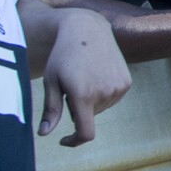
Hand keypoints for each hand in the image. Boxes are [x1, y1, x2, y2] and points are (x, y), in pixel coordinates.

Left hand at [37, 9, 130, 146]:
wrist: (88, 29)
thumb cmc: (63, 55)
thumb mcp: (51, 81)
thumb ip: (50, 109)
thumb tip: (43, 134)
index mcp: (83, 95)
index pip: (85, 133)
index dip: (75, 141)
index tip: (64, 139)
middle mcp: (104, 93)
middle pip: (89, 117)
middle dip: (78, 108)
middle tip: (71, 85)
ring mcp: (118, 88)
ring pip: (100, 108)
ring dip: (91, 101)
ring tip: (85, 76)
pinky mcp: (126, 83)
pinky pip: (111, 99)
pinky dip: (102, 94)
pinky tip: (96, 74)